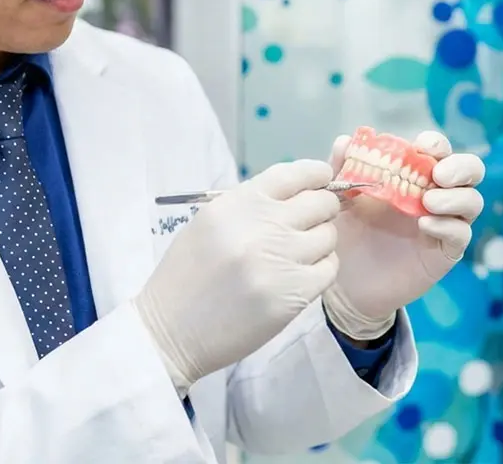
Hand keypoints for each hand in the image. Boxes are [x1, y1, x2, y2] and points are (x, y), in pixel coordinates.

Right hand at [134, 160, 338, 393]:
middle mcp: (262, 225)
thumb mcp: (210, 222)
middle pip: (320, 203)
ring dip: (320, 242)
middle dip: (322, 209)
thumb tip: (295, 194)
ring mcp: (280, 260)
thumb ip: (250, 205)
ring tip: (300, 253)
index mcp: (238, 203)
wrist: (173, 328)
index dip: (315, 174)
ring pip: (329, 236)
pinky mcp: (294, 294)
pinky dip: (320, 269)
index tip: (321, 179)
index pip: (293, 174)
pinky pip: (328, 269)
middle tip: (312, 221)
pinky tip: (301, 275)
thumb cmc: (188, 272)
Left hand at [323, 131, 484, 339]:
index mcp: (411, 173)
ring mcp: (442, 223)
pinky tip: (425, 225)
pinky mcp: (444, 253)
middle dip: (460, 167)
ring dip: (455, 197)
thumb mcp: (339, 197)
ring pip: (472, 201)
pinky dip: (448, 226)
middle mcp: (433, 194)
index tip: (421, 146)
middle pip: (469, 170)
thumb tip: (345, 141)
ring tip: (427, 202)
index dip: (435, 144)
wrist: (345, 279)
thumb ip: (341, 169)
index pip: (437, 150)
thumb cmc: (345, 231)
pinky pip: (460, 235)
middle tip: (438, 174)